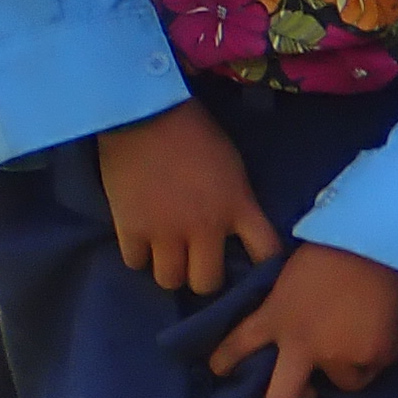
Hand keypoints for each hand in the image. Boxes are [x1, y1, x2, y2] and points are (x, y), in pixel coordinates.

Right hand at [97, 99, 283, 296]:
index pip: (266, 254)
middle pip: (207, 282)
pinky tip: (141, 242)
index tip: (254, 266)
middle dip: (203, 278)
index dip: (264, 265)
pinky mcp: (130, 227)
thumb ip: (237, 203)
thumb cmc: (196, 133)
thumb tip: (235, 229)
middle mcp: (205, 228)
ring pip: (169, 280)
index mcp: (238, 208)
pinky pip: (135, 262)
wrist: (146, 115)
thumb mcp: (234, 169)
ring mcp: (166, 232)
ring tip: (166, 255)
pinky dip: (138, 256)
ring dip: (169, 270)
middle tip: (196, 264)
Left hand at [211, 244, 397, 397]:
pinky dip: (386, 349)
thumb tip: (305, 329)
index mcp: (274, 318)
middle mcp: (300, 346)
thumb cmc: (330, 248)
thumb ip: (286, 310)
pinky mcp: (371, 355)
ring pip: (346, 383)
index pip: (235, 348)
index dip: (225, 363)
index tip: (223, 370)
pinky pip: (379, 365)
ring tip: (366, 342)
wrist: (370, 242)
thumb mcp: (289, 281)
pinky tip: (392, 328)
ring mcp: (336, 355)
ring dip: (353, 367)